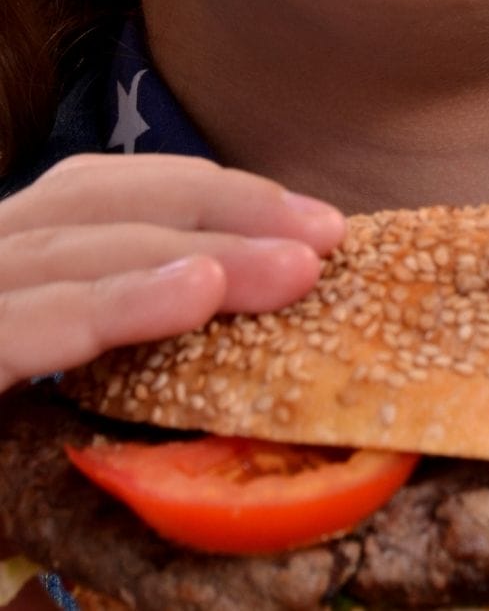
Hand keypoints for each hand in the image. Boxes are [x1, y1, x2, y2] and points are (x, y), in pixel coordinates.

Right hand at [0, 154, 344, 395]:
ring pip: (72, 255)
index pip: (121, 191)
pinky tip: (191, 296)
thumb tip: (255, 290)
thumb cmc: (4, 430)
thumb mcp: (70, 346)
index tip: (313, 222)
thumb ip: (137, 316)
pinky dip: (107, 308)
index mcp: (22, 250)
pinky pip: (19, 327)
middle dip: (226, 215)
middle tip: (324, 239)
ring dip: (194, 253)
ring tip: (289, 268)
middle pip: (109, 209)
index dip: (222, 194)